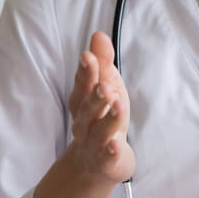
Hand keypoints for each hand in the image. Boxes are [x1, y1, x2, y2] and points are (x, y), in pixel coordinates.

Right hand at [65, 31, 134, 183]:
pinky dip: (110, 152)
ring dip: (107, 119)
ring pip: (98, 132)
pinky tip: (116, 145)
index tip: (88, 57)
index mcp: (83, 102)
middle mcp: (85, 123)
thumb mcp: (106, 87)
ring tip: (116, 105)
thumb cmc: (102, 118)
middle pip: (87, 109)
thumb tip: (98, 34)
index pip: (83, 85)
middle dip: (94, 96)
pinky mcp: (105, 162)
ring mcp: (93, 144)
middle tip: (104, 85)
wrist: (96, 163)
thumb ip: (103, 62)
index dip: (85, 72)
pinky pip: (106, 158)